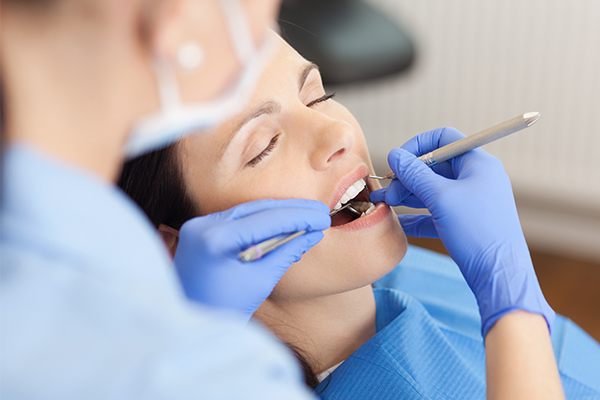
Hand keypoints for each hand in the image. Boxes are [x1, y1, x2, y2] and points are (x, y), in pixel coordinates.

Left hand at [174, 199, 330, 317]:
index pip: (266, 220)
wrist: (190, 326)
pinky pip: (236, 220)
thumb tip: (313, 233)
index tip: (323, 217)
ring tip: (307, 216)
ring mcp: (198, 226)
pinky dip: (261, 221)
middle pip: (256, 210)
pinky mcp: (199, 230)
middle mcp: (203, 226)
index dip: (299, 217)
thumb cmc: (224, 311)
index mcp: (215, 240)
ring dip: (278, 214)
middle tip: (320, 212)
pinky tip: (283, 224)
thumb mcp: (261, 281)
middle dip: (291, 210)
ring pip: (247, 212)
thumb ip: (286, 252)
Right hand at [370, 128, 553, 335]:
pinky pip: (436, 212)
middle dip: (407, 176)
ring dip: (407, 195)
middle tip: (386, 191)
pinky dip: (417, 215)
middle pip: (435, 166)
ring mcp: (471, 201)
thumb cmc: (476, 232)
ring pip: (433, 190)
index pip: (444, 139)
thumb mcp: (441, 198)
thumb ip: (415, 174)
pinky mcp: (465, 223)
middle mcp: (476, 178)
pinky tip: (398, 223)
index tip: (397, 161)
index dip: (417, 146)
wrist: (499, 275)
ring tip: (383, 204)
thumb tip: (394, 155)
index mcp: (477, 164)